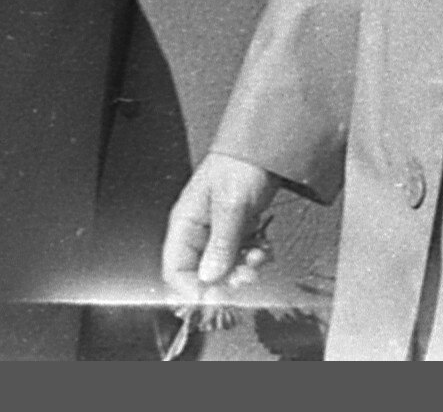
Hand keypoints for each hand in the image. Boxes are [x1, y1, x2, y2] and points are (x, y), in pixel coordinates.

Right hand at [162, 155, 282, 300]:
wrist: (267, 145)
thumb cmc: (242, 161)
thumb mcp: (232, 203)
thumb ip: (221, 242)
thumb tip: (210, 276)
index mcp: (185, 222)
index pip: (175, 270)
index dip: (193, 289)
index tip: (217, 296)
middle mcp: (197, 231)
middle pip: (200, 274)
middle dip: (225, 280)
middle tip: (247, 275)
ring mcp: (216, 232)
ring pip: (222, 269)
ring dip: (243, 270)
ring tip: (259, 256)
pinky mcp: (235, 232)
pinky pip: (238, 258)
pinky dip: (252, 259)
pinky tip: (263, 249)